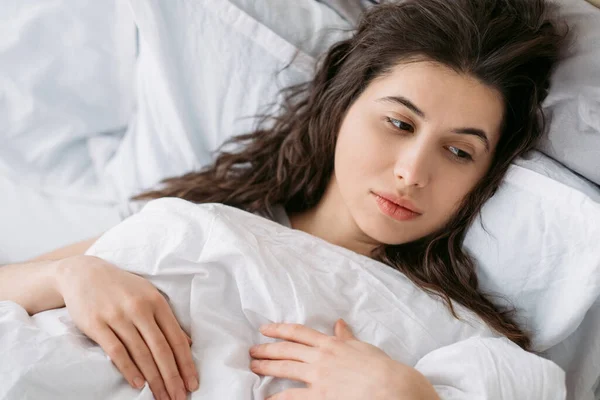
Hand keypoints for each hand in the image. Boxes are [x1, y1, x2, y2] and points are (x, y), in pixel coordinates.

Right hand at [55, 255, 198, 399]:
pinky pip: (117, 351)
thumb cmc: (121, 287)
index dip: (186, 363)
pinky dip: (129, 369)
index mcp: (156, 302)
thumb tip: (187, 343)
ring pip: (141, 353)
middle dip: (173, 377)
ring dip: (153, 379)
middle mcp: (140, 308)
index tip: (193, 383)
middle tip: (179, 398)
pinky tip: (138, 384)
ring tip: (162, 396)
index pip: (176, 338)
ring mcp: (118, 316)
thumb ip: (166, 318)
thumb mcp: (148, 295)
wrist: (83, 273)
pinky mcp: (97, 324)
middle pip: (161, 349)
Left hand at [249, 319, 439, 399]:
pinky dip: (276, 398)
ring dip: (266, 367)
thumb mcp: (361, 347)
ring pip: (284, 368)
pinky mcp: (319, 395)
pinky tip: (265, 399)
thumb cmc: (380, 366)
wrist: (390, 385)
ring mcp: (318, 376)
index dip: (278, 329)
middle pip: (286, 349)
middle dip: (266, 349)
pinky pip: (292, 397)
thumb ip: (346, 336)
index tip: (264, 329)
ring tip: (253, 367)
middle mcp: (320, 357)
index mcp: (330, 343)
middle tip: (252, 350)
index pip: (298, 333)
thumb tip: (339, 323)